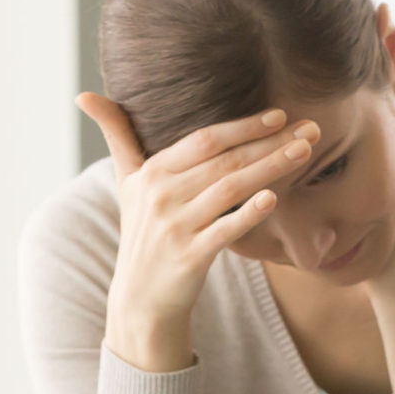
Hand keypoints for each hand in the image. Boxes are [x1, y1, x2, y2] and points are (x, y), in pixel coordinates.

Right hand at [81, 93, 316, 372]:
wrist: (140, 298)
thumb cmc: (142, 233)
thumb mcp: (127, 183)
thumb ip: (117, 136)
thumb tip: (84, 95)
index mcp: (152, 172)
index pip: (205, 140)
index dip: (242, 125)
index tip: (279, 114)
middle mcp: (161, 195)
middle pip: (225, 160)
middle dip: (270, 142)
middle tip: (310, 128)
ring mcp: (175, 226)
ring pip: (230, 189)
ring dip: (270, 167)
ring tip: (304, 152)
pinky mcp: (190, 256)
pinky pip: (224, 230)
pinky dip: (248, 213)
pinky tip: (273, 198)